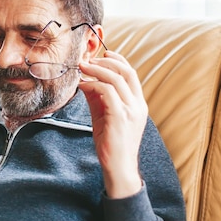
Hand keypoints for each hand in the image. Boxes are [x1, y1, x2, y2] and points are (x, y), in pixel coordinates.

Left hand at [78, 52, 145, 198]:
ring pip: (116, 79)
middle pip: (126, 72)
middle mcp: (138, 104)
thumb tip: (85, 81)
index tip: (102, 54)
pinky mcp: (120, 117)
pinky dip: (93, 85)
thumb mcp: (103, 115)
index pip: (131, 73)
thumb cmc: (110, 143)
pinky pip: (107, 93)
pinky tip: (82, 85)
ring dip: (96, 70)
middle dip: (106, 61)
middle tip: (87, 60)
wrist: (118, 167)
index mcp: (138, 103)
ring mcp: (131, 110)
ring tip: (81, 68)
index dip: (117, 60)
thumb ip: (97, 98)